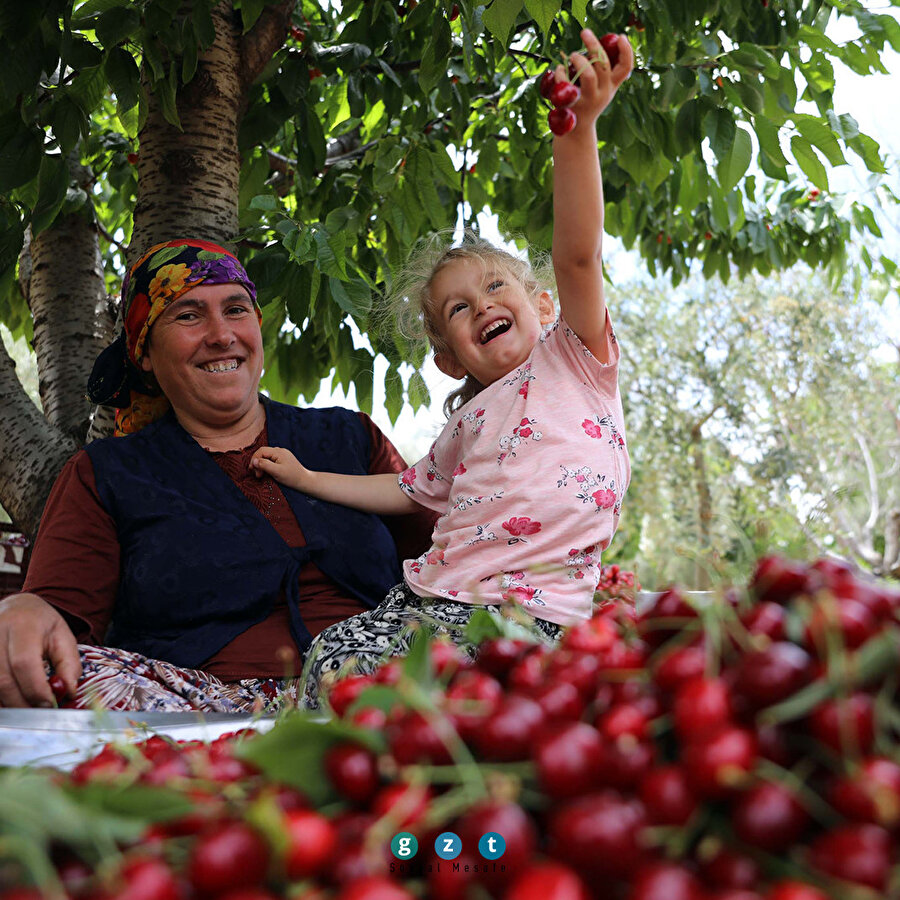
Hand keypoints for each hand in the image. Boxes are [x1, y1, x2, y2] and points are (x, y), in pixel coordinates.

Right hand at [0, 593, 80, 707]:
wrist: (15, 607)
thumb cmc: (41, 624)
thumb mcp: (63, 636)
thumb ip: (69, 664)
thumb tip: (68, 692)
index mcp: (22, 625)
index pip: (24, 662)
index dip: (35, 688)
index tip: (49, 704)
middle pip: (3, 679)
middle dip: (23, 702)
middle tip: (40, 712)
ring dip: (11, 703)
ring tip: (29, 706)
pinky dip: (1, 698)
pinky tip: (14, 698)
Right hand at [250, 445, 309, 490]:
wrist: (305, 481)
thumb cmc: (292, 477)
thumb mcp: (276, 472)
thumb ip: (264, 465)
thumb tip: (254, 461)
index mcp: (279, 452)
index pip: (261, 451)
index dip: (254, 459)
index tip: (252, 470)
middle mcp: (281, 451)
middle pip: (264, 453)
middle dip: (258, 463)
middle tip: (257, 475)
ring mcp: (283, 455)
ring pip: (267, 457)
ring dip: (262, 465)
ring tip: (261, 475)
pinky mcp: (284, 460)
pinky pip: (272, 460)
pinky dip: (268, 466)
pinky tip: (268, 473)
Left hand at [562, 29, 633, 127]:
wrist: (577, 132)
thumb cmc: (589, 104)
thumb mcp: (602, 89)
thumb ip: (604, 71)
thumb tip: (600, 44)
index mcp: (611, 86)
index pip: (626, 68)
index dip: (626, 51)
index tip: (620, 36)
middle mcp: (603, 93)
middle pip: (603, 65)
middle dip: (594, 44)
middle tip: (584, 32)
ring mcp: (588, 100)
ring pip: (588, 75)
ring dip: (579, 60)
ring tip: (572, 55)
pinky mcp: (572, 105)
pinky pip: (565, 84)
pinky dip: (560, 73)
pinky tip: (559, 69)